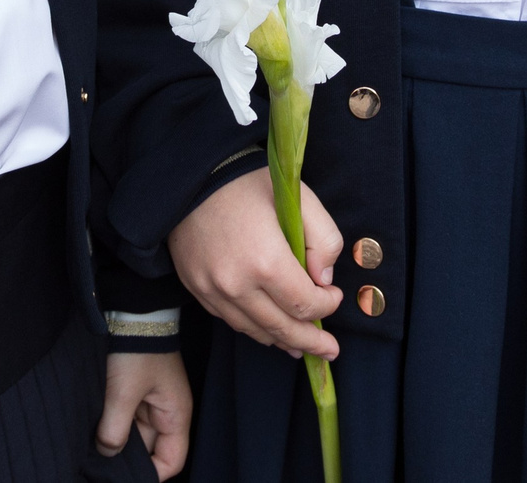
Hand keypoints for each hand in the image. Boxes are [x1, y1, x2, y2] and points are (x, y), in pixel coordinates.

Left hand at [99, 349, 191, 479]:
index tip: (122, 476)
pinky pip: (125, 422)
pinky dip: (111, 428)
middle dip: (126, 459)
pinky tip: (95, 430)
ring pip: (134, 438)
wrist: (133, 312)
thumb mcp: (123, 391)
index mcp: (175, 415)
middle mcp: (165, 413)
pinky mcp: (134, 395)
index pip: (171, 461)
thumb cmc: (137, 348)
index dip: (150, 475)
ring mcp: (150, 404)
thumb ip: (115, 428)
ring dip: (116, 442)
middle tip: (100, 463)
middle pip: (149, 452)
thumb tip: (107, 454)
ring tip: (94, 447)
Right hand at [168, 167, 341, 358]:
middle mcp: (236, 285)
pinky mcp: (196, 288)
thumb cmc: (248, 183)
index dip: (327, 306)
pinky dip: (253, 328)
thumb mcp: (300, 199)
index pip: (305, 304)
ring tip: (301, 346)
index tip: (334, 297)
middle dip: (311, 341)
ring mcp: (212, 290)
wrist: (192, 175)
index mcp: (266, 262)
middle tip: (329, 351)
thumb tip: (323, 279)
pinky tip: (267, 329)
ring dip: (281, 340)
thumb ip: (324, 240)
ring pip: (254, 330)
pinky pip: (230, 319)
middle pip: (281, 328)